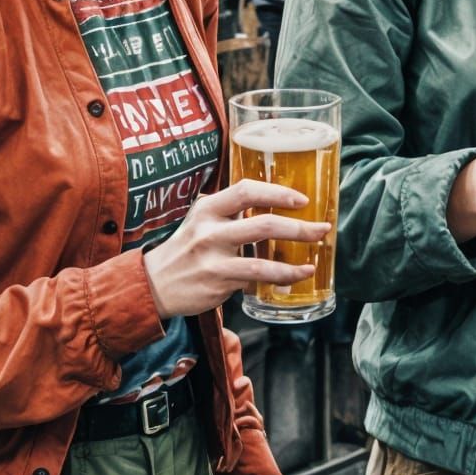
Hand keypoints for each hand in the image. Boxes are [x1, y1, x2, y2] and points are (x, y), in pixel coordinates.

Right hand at [141, 182, 329, 319]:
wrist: (153, 284)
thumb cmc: (186, 249)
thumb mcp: (201, 220)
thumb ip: (231, 210)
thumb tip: (275, 203)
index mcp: (208, 208)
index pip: (246, 190)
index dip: (278, 192)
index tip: (302, 199)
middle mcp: (209, 231)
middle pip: (263, 224)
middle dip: (299, 227)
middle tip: (321, 229)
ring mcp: (213, 259)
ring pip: (262, 260)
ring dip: (294, 261)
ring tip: (313, 260)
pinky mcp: (217, 283)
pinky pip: (255, 280)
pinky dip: (281, 278)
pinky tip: (296, 276)